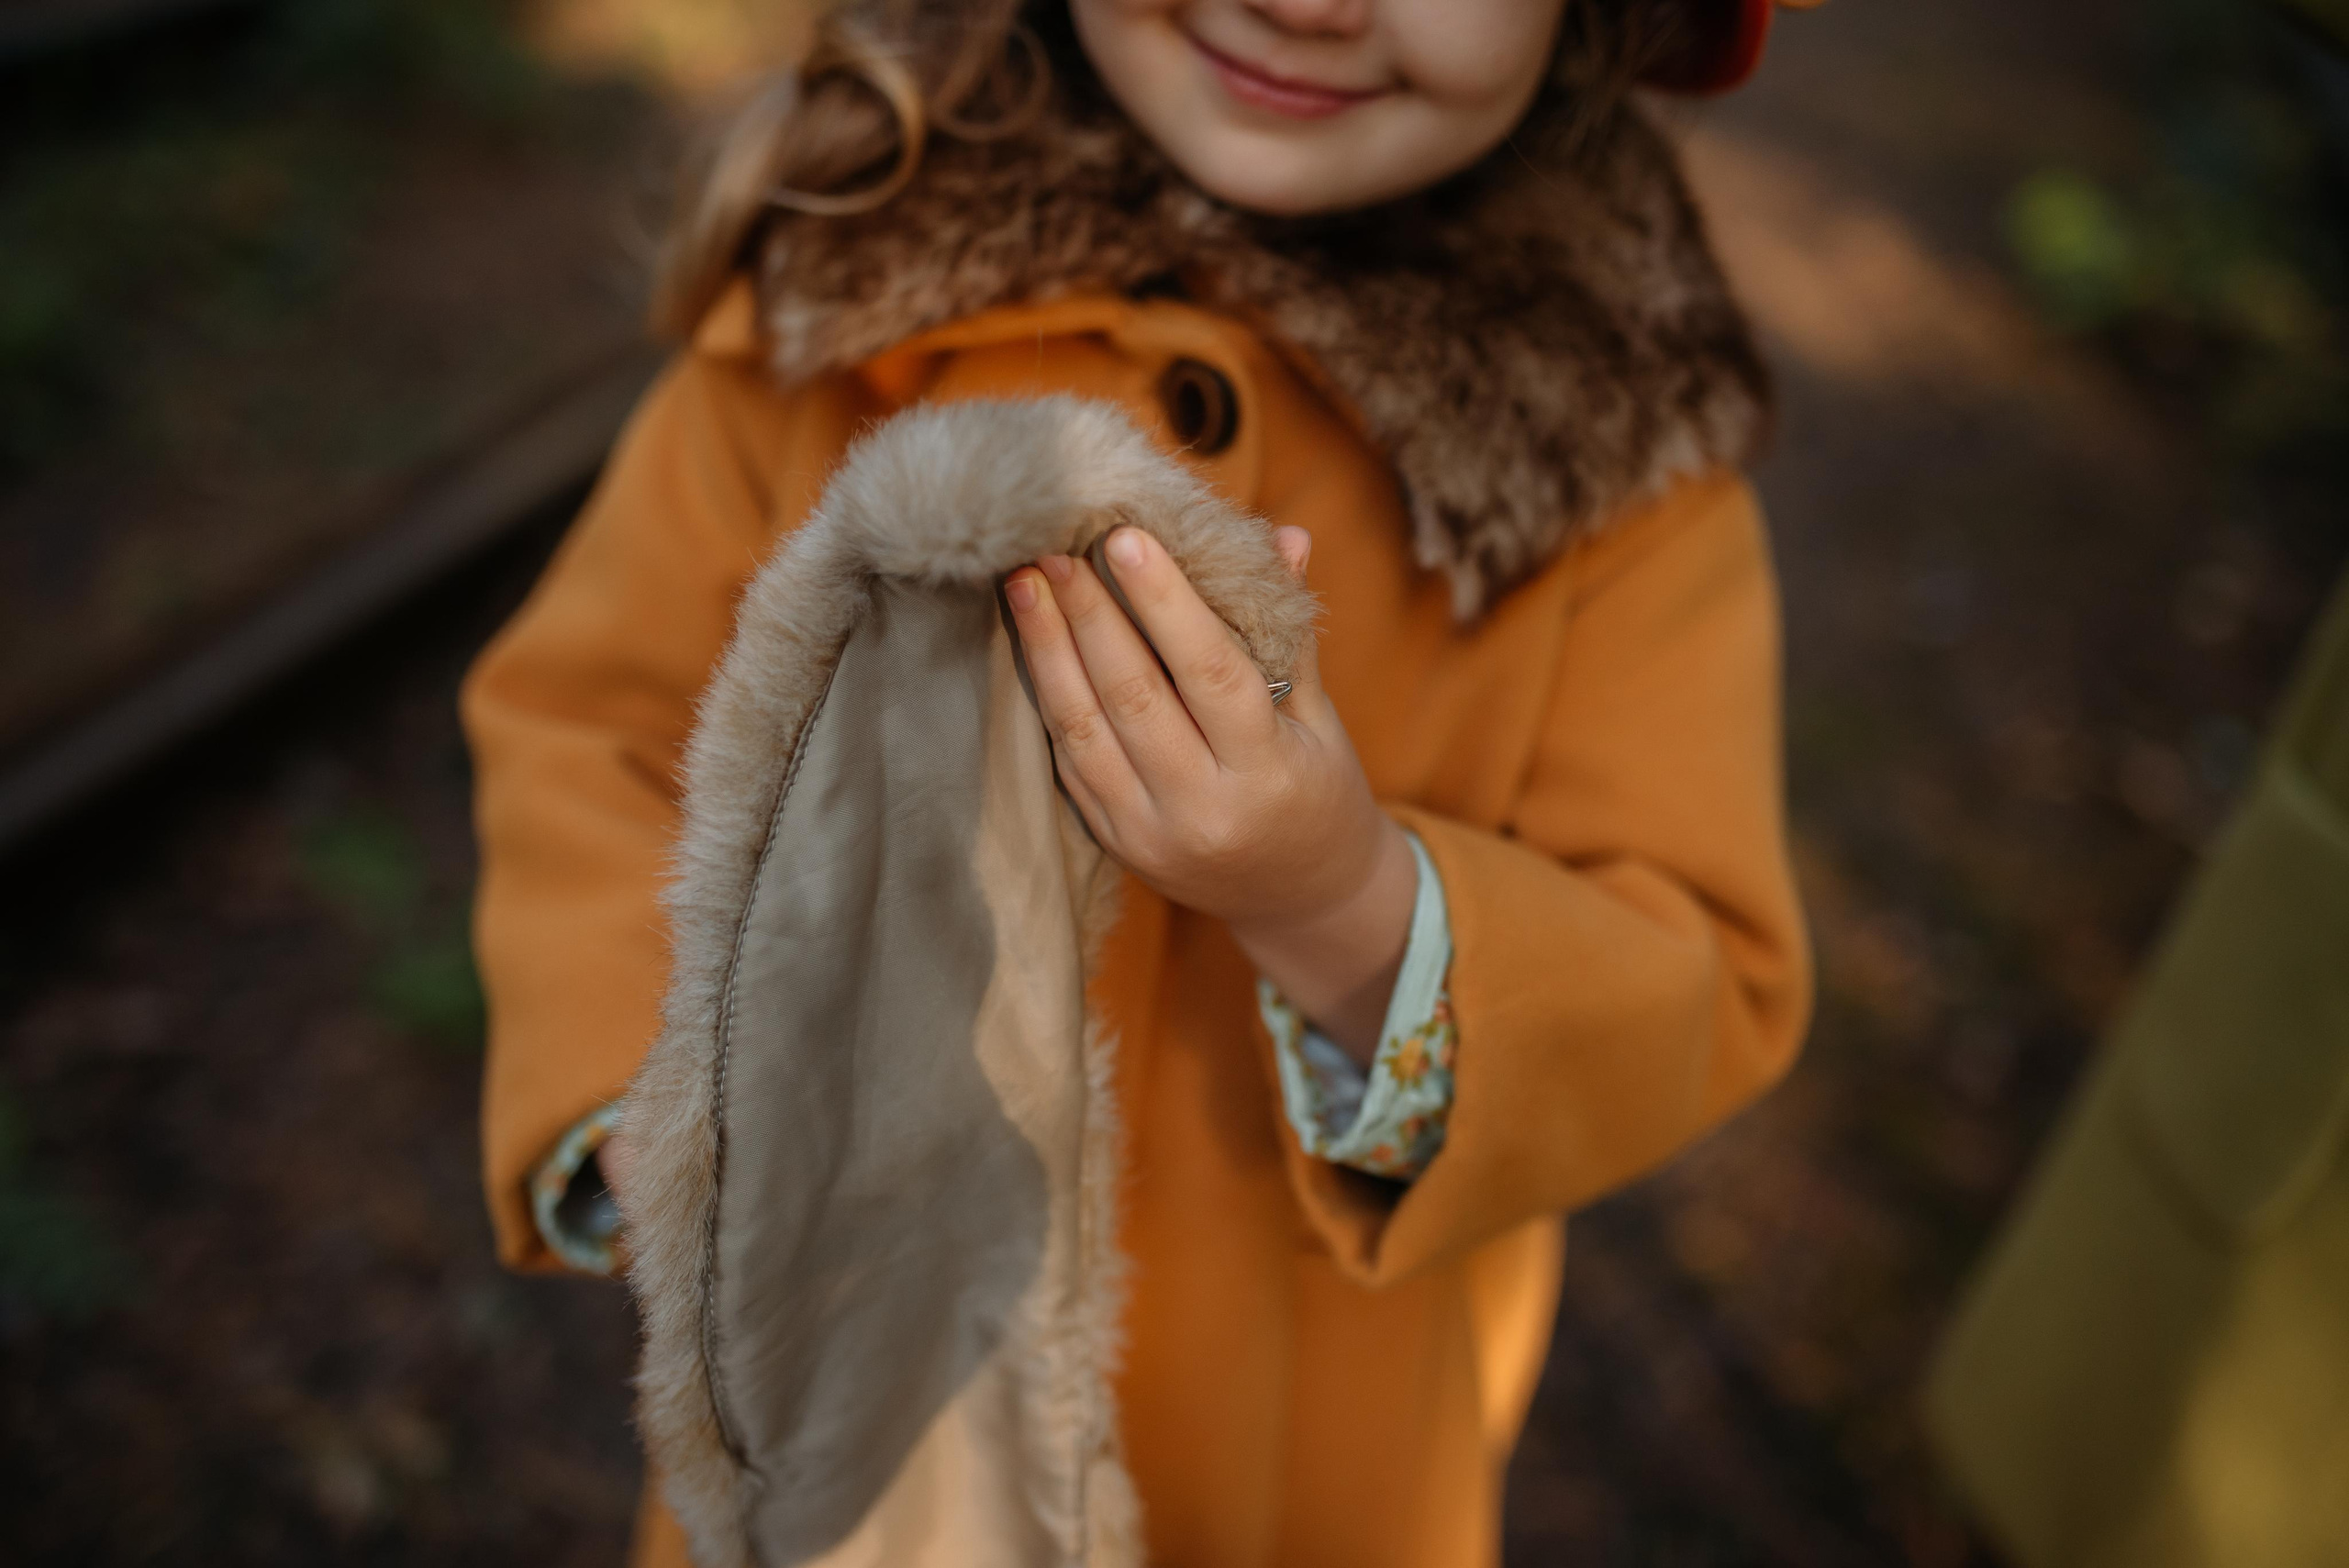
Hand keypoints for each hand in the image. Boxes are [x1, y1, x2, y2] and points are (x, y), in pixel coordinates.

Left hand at [1004, 526, 1416, 1060]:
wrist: (1301, 901)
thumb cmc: (1318, 793)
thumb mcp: (1323, 721)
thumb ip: (1291, 634)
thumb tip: (1282, 536)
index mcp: (1267, 774)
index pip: (1211, 673)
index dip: (1165, 603)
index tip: (1125, 537)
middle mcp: (1203, 810)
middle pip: (1133, 696)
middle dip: (1089, 613)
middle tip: (1055, 545)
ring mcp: (1149, 834)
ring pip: (1084, 729)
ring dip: (1047, 649)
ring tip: (1025, 583)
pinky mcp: (1115, 843)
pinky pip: (1070, 762)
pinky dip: (1050, 699)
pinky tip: (1033, 644)